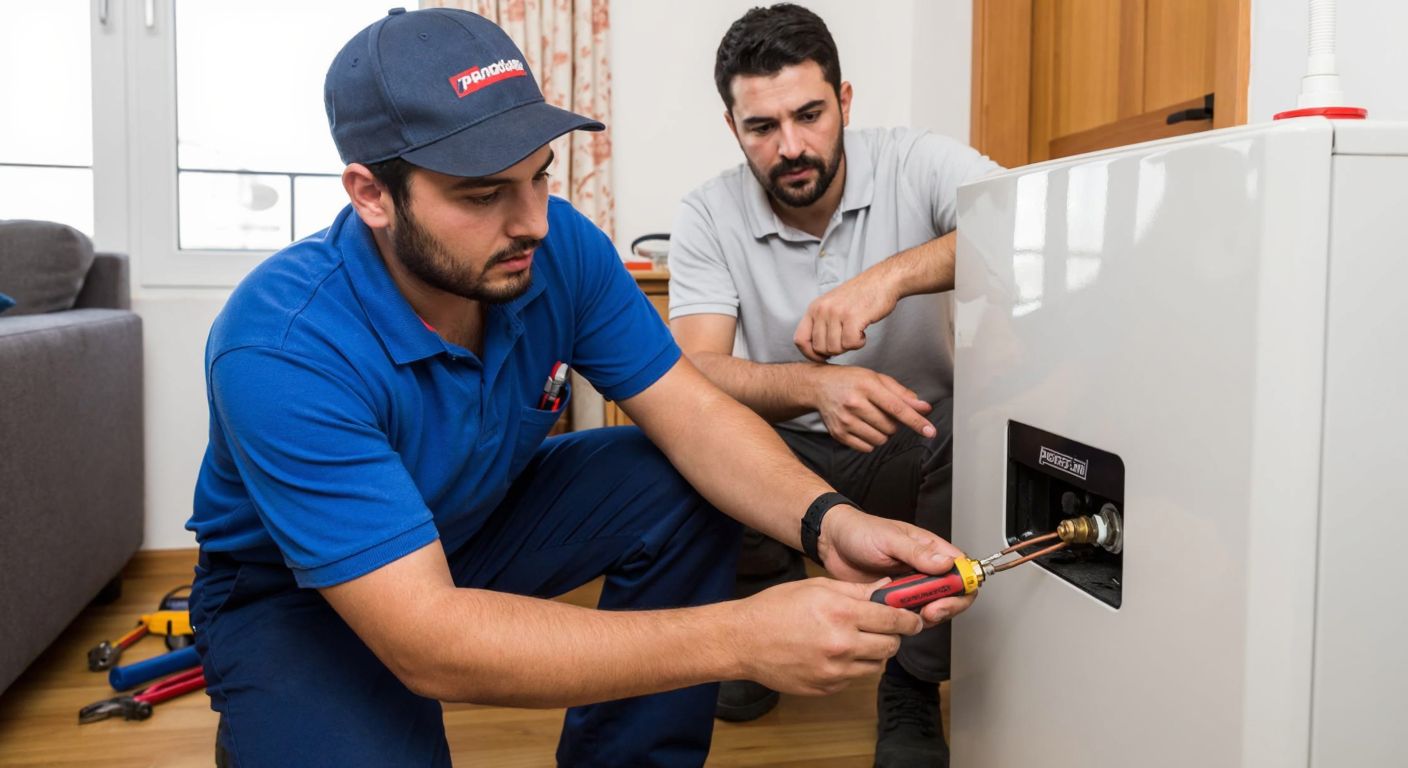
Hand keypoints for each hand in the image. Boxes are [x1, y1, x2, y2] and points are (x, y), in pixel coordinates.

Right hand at [734, 577, 922, 695]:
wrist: (743, 640)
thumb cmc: (775, 608)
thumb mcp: (817, 587)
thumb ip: (856, 590)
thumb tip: (887, 587)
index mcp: (841, 613)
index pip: (894, 619)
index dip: (909, 618)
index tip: (913, 618)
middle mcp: (841, 644)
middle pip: (891, 646)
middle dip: (893, 637)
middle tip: (883, 629)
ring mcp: (834, 671)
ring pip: (875, 665)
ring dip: (872, 653)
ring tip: (854, 640)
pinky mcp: (826, 688)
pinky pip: (853, 679)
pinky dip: (851, 667)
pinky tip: (833, 654)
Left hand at [794, 272, 899, 361]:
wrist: (882, 280)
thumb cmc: (860, 295)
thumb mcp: (832, 306)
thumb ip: (821, 324)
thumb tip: (816, 350)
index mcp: (814, 308)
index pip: (800, 340)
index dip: (810, 354)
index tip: (822, 357)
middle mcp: (822, 310)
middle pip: (819, 348)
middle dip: (834, 350)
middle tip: (846, 339)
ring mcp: (836, 313)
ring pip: (834, 348)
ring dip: (848, 346)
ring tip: (855, 332)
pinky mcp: (852, 317)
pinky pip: (850, 344)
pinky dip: (859, 343)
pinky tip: (862, 333)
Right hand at [811, 365, 934, 451]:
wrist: (819, 386)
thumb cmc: (851, 380)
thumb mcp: (876, 378)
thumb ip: (901, 393)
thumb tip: (924, 408)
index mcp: (866, 386)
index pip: (897, 407)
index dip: (916, 421)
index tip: (930, 431)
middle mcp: (854, 403)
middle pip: (890, 427)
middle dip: (895, 423)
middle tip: (883, 412)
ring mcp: (845, 420)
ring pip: (880, 439)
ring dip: (884, 433)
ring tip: (873, 419)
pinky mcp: (838, 434)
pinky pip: (867, 447)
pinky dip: (871, 441)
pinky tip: (864, 427)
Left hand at [818, 505, 975, 626]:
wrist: (832, 544)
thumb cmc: (860, 531)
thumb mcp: (889, 539)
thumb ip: (918, 552)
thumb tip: (946, 563)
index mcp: (930, 549)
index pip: (962, 569)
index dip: (962, 585)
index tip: (949, 595)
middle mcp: (925, 569)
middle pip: (953, 594)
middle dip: (946, 606)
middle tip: (929, 611)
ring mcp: (911, 587)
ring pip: (933, 609)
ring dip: (925, 616)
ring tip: (908, 613)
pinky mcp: (896, 602)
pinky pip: (910, 616)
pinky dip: (906, 620)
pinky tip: (894, 616)